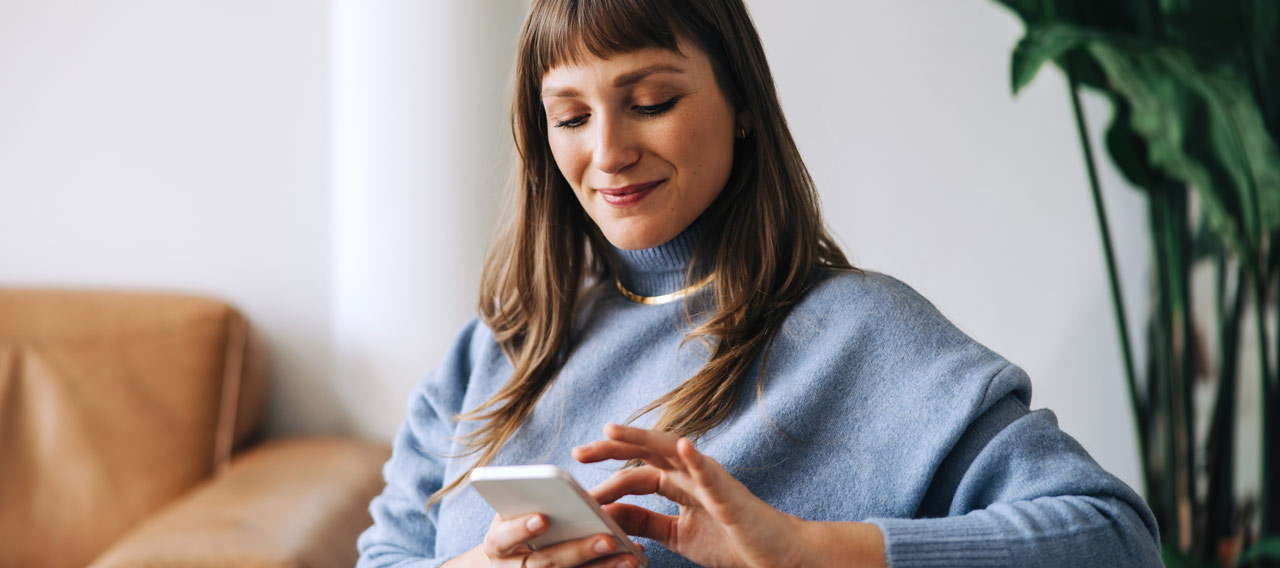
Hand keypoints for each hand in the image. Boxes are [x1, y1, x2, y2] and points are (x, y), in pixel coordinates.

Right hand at [444, 512, 640, 567]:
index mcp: (497, 544)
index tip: (542, 519)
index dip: (519, 529)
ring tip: (629, 556)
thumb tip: (556, 485)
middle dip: (578, 551)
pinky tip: (628, 564)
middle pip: (546, 562)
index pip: (502, 538)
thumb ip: (526, 500)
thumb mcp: (513, 513)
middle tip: (607, 539)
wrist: (513, 563)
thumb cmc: (517, 527)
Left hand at [572, 424, 809, 567]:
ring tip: (613, 431)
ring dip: (643, 439)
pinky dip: (697, 458)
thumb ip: (646, 522)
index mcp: (679, 484)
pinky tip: (683, 446)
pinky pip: (711, 473)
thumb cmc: (732, 541)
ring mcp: (711, 480)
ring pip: (673, 451)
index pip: (637, 472)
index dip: (608, 476)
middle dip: (612, 448)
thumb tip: (609, 515)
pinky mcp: (730, 494)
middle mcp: (692, 474)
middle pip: (646, 452)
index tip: (578, 480)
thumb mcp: (677, 534)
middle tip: (578, 452)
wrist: (774, 556)